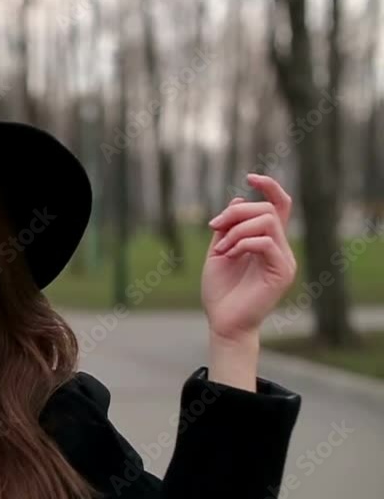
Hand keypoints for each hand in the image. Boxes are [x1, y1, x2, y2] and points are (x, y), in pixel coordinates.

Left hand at [202, 174, 297, 388]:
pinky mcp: (282, 272)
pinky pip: (265, 242)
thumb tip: (238, 200)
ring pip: (268, 222)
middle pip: (269, 210)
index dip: (269, 187)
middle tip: (213, 226)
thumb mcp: (218, 250)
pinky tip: (228, 255)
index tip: (249, 176)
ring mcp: (284, 260)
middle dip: (237, 212)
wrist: (223, 322)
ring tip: (220, 248)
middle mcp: (280, 248)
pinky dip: (242, 243)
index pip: (279, 206)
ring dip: (237, 229)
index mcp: (266, 242)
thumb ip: (228, 227)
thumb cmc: (220, 291)